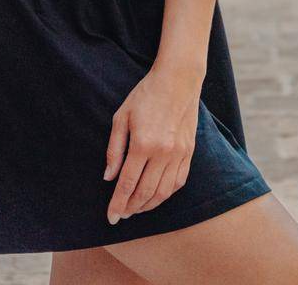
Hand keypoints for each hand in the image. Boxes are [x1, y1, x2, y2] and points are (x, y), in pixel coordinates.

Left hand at [103, 61, 201, 223]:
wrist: (178, 79)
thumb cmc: (146, 94)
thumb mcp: (122, 117)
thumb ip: (114, 149)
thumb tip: (108, 177)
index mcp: (143, 144)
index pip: (127, 184)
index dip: (117, 204)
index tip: (111, 218)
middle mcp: (163, 153)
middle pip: (145, 192)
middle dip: (131, 208)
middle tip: (122, 215)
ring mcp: (179, 154)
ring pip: (163, 192)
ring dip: (148, 205)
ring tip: (136, 209)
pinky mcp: (189, 152)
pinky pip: (178, 182)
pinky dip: (167, 194)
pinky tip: (156, 196)